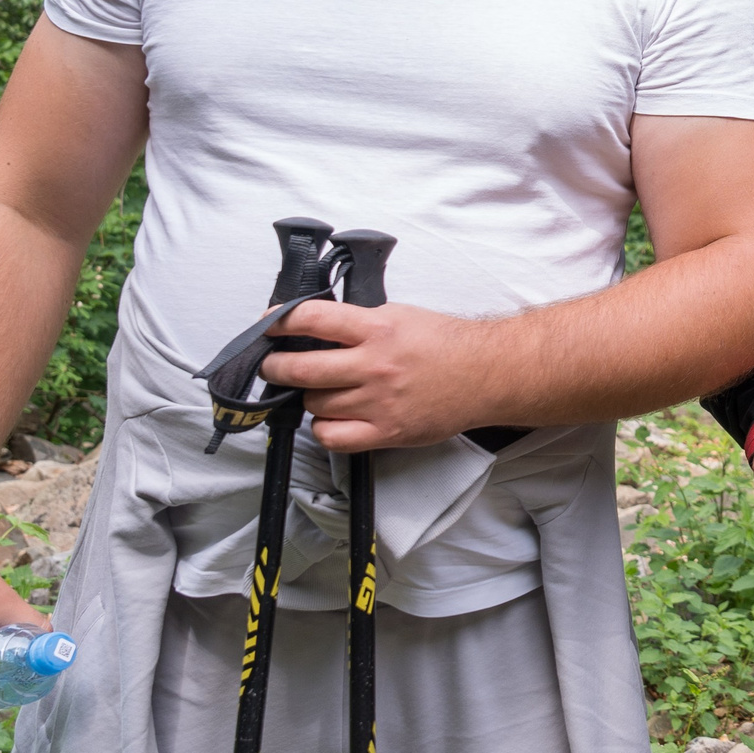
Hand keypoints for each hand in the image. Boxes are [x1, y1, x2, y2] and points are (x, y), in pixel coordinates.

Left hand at [263, 299, 496, 450]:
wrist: (486, 375)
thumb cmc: (447, 343)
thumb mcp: (401, 315)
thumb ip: (360, 322)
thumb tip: (318, 327)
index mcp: (377, 328)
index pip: (311, 319)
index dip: (278, 321)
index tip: (267, 325)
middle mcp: (373, 365)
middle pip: (301, 369)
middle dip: (277, 366)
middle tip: (274, 364)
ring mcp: (378, 402)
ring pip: (314, 403)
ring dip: (309, 396)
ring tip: (318, 390)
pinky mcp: (387, 432)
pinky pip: (332, 436)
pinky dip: (323, 427)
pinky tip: (329, 418)